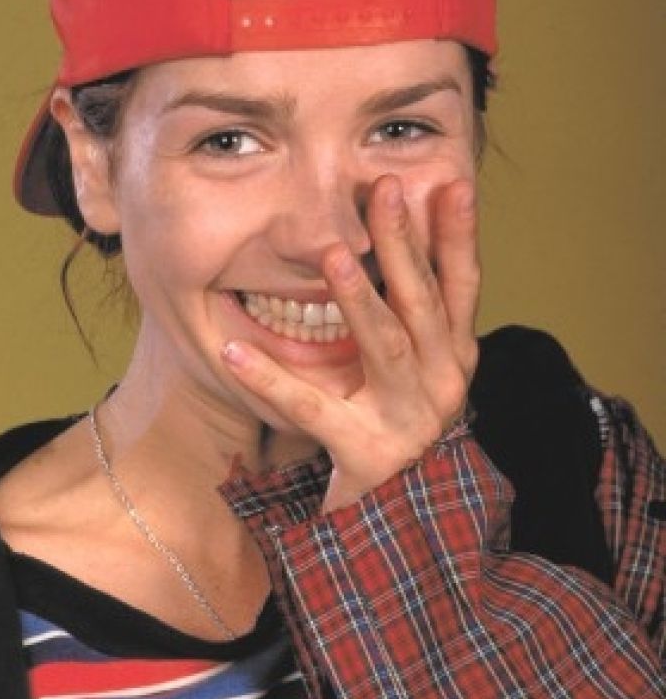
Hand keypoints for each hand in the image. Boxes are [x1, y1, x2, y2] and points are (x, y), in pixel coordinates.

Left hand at [221, 175, 479, 510]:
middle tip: (386, 189)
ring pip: (384, 346)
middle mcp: (442, 384)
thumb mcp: (421, 365)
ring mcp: (406, 419)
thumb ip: (416, 311)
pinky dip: (271, 379)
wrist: (398, 516)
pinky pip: (311, 408)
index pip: (464, 285)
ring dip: (359, 297)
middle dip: (404, 243)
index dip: (459, 233)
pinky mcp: (364, 452)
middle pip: (423, 303)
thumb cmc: (398, 422)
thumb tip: (404, 232)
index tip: (453, 181)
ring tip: (330, 255)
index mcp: (454, 356)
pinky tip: (235, 351)